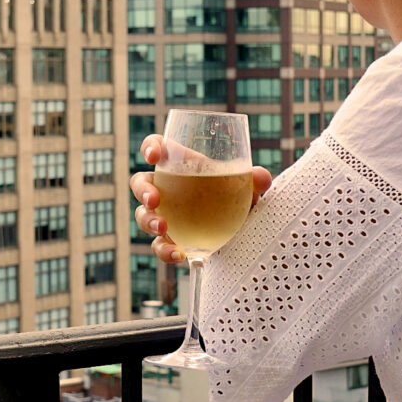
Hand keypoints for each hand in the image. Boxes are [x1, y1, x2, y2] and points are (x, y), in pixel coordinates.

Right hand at [129, 135, 273, 266]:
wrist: (238, 232)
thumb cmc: (236, 198)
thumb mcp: (247, 188)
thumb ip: (254, 180)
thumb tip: (260, 177)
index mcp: (181, 165)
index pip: (159, 149)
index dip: (151, 147)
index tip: (153, 156)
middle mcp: (167, 189)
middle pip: (141, 183)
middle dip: (144, 190)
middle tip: (155, 200)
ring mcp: (164, 215)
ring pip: (143, 215)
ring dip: (149, 221)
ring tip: (163, 228)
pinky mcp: (168, 240)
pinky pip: (158, 246)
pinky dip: (164, 250)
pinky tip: (178, 254)